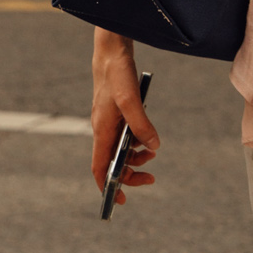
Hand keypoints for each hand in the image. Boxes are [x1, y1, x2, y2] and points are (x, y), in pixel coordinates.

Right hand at [91, 30, 158, 205]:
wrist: (112, 50)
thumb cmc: (117, 73)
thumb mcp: (131, 100)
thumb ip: (142, 125)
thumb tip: (153, 147)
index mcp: (101, 130)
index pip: (99, 168)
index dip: (108, 186)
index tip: (120, 201)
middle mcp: (102, 129)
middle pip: (112, 163)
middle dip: (130, 174)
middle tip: (152, 178)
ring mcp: (108, 122)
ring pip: (120, 151)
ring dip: (136, 158)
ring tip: (152, 154)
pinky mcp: (116, 114)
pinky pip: (125, 137)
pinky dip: (136, 142)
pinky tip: (147, 138)